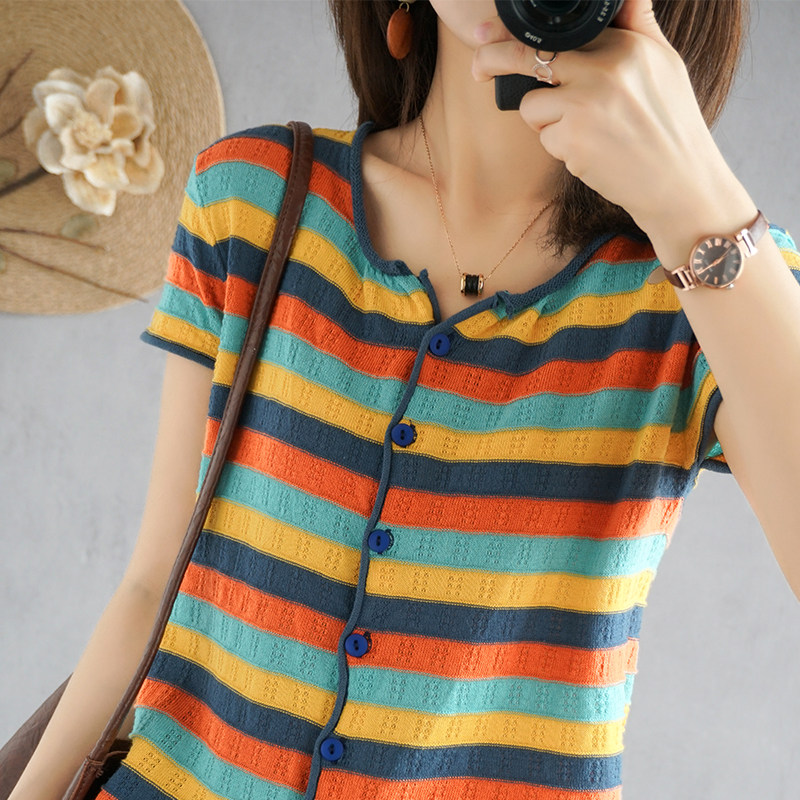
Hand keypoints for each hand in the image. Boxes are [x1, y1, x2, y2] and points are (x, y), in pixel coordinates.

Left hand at [470, 0, 743, 234]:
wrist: (678, 183)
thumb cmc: (670, 126)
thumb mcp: (665, 63)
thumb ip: (638, 26)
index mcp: (626, 45)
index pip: (562, 30)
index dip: (524, 34)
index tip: (491, 35)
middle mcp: (604, 69)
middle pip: (529, 56)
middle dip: (494, 60)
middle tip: (478, 66)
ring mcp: (585, 104)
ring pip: (532, 104)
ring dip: (545, 121)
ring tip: (584, 132)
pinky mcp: (572, 139)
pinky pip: (544, 137)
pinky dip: (559, 148)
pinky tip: (590, 153)